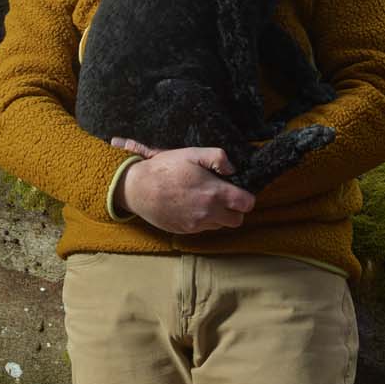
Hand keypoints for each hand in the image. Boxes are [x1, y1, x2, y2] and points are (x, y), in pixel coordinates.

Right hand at [115, 144, 254, 233]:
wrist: (138, 188)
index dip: (245, 196)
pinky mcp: (185, 230)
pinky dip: (203, 220)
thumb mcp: (192, 153)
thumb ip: (218, 157)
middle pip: (237, 220)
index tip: (237, 190)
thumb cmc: (165, 168)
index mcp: (214, 193)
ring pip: (220, 225)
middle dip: (234, 209)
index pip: (247, 204)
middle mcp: (208, 212)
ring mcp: (196, 224)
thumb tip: (232, 169)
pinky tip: (192, 206)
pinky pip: (203, 228)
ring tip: (205, 200)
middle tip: (224, 196)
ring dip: (219, 215)